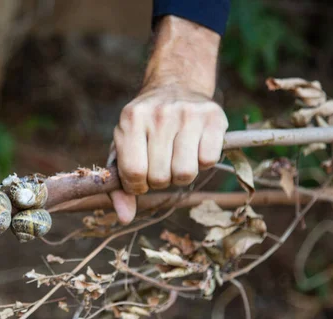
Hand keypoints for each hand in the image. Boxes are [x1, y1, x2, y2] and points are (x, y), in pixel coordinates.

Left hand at [108, 15, 228, 224]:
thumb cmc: (144, 127)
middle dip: (159, 180)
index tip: (140, 179)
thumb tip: (125, 218)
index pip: (134, 173)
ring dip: (180, 175)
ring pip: (185, 174)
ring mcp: (188, 114)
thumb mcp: (123, 149)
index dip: (137, 186)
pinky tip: (194, 148)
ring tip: (176, 158)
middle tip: (160, 164)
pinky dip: (202, 163)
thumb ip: (119, 186)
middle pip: (160, 178)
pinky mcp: (214, 117)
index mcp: (131, 120)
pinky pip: (209, 161)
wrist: (175, 85)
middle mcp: (159, 114)